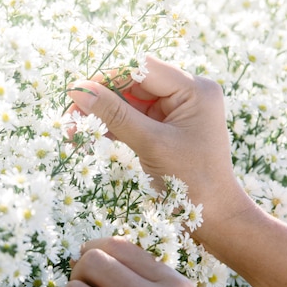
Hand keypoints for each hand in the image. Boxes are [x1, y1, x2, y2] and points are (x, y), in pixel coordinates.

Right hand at [66, 56, 251, 241]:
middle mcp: (188, 94)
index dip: (107, 78)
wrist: (215, 217)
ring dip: (102, 115)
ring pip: (129, 102)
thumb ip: (114, 114)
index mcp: (194, 90)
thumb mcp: (150, 144)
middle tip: (71, 117)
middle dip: (101, 99)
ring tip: (74, 131)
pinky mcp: (166, 128)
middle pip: (133, 83)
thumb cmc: (191, 181)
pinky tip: (90, 137)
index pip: (142, 69)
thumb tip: (78, 90)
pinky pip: (133, 119)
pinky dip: (112, 128)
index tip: (77, 94)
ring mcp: (176, 111)